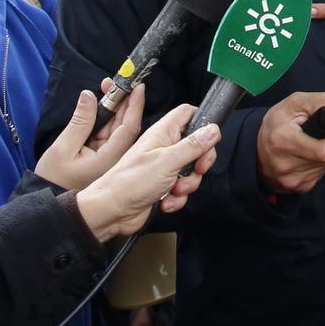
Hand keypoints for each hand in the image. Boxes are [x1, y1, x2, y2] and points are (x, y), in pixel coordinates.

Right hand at [35, 84, 143, 191]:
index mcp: (110, 157)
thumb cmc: (54, 180)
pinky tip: (100, 106)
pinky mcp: (101, 157)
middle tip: (116, 82)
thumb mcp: (63, 149)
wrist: (50, 204)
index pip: (129, 127)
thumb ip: (79, 122)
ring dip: (112, 108)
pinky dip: (104, 119)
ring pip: (115, 127)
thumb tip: (89, 96)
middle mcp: (114, 158)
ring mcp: (108, 158)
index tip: (138, 87)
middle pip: (124, 125)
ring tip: (107, 88)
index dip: (134, 105)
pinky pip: (106, 134)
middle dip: (122, 101)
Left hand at [75, 103, 218, 240]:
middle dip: (201, 162)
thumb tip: (213, 129)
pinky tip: (166, 201)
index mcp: (162, 133)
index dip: (202, 122)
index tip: (209, 139)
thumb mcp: (168, 161)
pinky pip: (182, 188)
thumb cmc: (129, 182)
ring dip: (188, 183)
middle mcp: (164, 147)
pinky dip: (178, 197)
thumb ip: (193, 145)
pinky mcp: (163, 185)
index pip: (187, 113)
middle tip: (198, 169)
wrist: (111, 212)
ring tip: (175, 190)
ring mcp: (163, 167)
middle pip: (196, 145)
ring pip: (191, 170)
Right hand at [255, 90, 324, 193]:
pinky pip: (322, 173)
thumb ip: (318, 102)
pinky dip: (320, 163)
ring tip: (310, 144)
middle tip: (321, 134)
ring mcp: (293, 180)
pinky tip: (307, 156)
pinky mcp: (299, 188)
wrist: (256, 152)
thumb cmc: (276, 125)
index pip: (323, 150)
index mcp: (283, 141)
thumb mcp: (293, 104)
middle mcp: (286, 165)